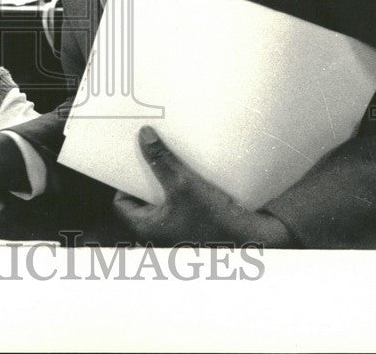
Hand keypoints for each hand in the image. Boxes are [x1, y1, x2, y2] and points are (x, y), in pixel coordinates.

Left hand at [113, 126, 293, 247]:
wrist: (253, 240)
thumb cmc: (213, 221)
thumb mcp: (183, 185)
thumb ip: (161, 161)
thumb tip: (143, 136)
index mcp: (147, 227)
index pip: (121, 203)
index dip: (124, 181)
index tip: (132, 162)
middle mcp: (161, 230)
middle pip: (143, 198)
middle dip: (148, 177)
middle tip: (151, 155)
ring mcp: (179, 228)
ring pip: (165, 199)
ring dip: (168, 180)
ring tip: (172, 159)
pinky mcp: (197, 223)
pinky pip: (183, 201)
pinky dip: (184, 187)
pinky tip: (194, 171)